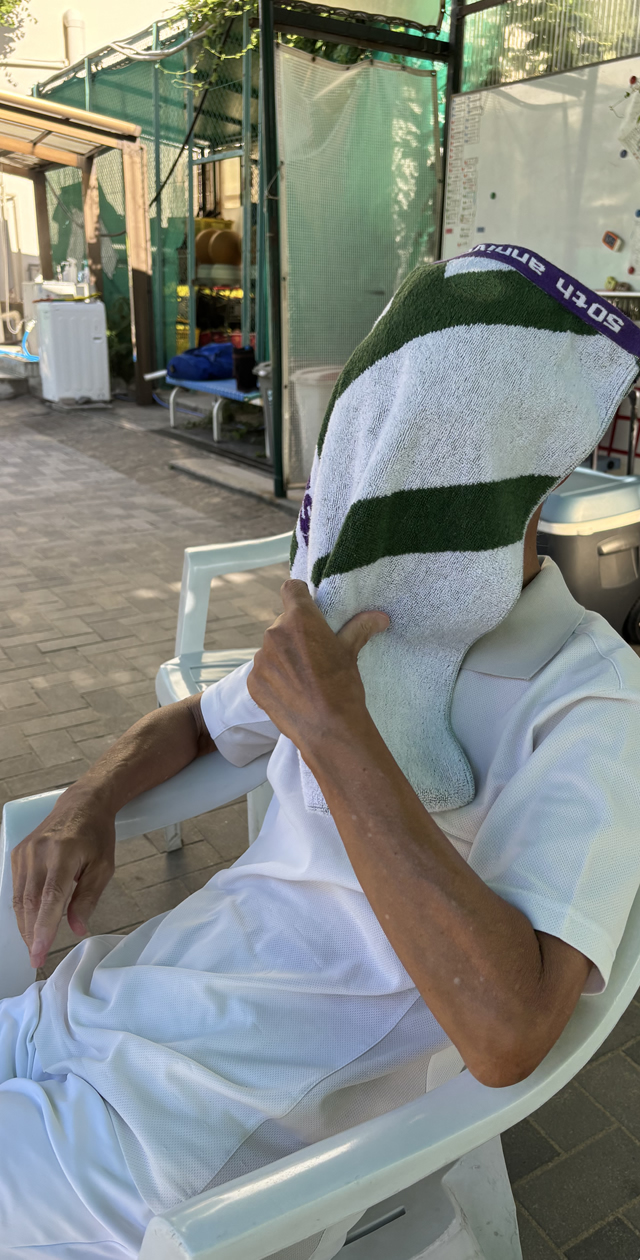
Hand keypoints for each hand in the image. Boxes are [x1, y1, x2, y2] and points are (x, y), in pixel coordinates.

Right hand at [11, 786, 115, 969]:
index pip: (49, 899)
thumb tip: (77, 929)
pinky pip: (17, 888)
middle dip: (32, 934)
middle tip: (37, 958)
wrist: (81, 804)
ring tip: (35, 945)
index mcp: (62, 854)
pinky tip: (30, 922)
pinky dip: (22, 908)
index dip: (43, 930)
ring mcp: (25, 853)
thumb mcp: (104, 866)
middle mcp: (38, 853)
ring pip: (19, 898)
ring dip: (25, 925)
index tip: (39, 954)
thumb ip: (88, 897)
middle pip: (30, 903)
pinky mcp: (18, 854)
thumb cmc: (96, 834)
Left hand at [247, 579, 388, 756]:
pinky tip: (292, 692)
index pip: (291, 589)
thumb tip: (380, 618)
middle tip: (313, 655)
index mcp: (299, 619)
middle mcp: (274, 633)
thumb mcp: (350, 653)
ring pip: (271, 649)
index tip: (307, 607)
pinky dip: (274, 678)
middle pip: (282, 623)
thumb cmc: (342, 687)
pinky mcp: (253, 681)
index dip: (300, 596)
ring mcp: (261, 658)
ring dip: (283, 657)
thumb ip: (359, 628)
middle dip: (295, 634)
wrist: (328, 729)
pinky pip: (262, 672)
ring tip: (303, 678)